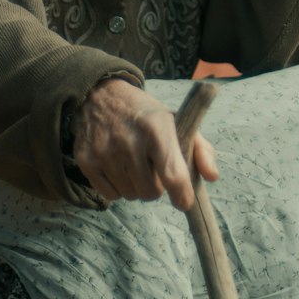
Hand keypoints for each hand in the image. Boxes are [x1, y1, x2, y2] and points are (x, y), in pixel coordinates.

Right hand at [72, 79, 218, 212]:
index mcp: (156, 129)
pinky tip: (118, 168)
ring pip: (130, 196)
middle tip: (152, 170)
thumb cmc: (146, 115)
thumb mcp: (176, 122)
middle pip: (151, 192)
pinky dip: (118, 189)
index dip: (181, 194)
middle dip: (156, 187)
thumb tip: (212, 177)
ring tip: (134, 165)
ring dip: (136, 187)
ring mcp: (105, 151)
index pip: (172, 175)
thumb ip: (201, 150)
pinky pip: (110, 195)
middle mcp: (129, 140)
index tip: (184, 202)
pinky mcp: (86, 161)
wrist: (101, 96)